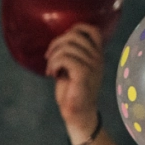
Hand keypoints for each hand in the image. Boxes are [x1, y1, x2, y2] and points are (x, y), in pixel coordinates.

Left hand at [47, 23, 102, 139]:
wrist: (78, 114)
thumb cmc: (72, 93)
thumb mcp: (71, 69)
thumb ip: (70, 55)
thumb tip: (58, 44)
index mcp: (96, 54)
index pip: (91, 29)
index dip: (73, 30)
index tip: (59, 45)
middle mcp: (97, 57)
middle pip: (74, 35)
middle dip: (56, 44)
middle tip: (48, 58)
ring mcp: (92, 65)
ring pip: (68, 47)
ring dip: (53, 57)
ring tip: (50, 70)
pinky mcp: (83, 74)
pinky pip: (65, 59)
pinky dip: (54, 64)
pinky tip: (52, 75)